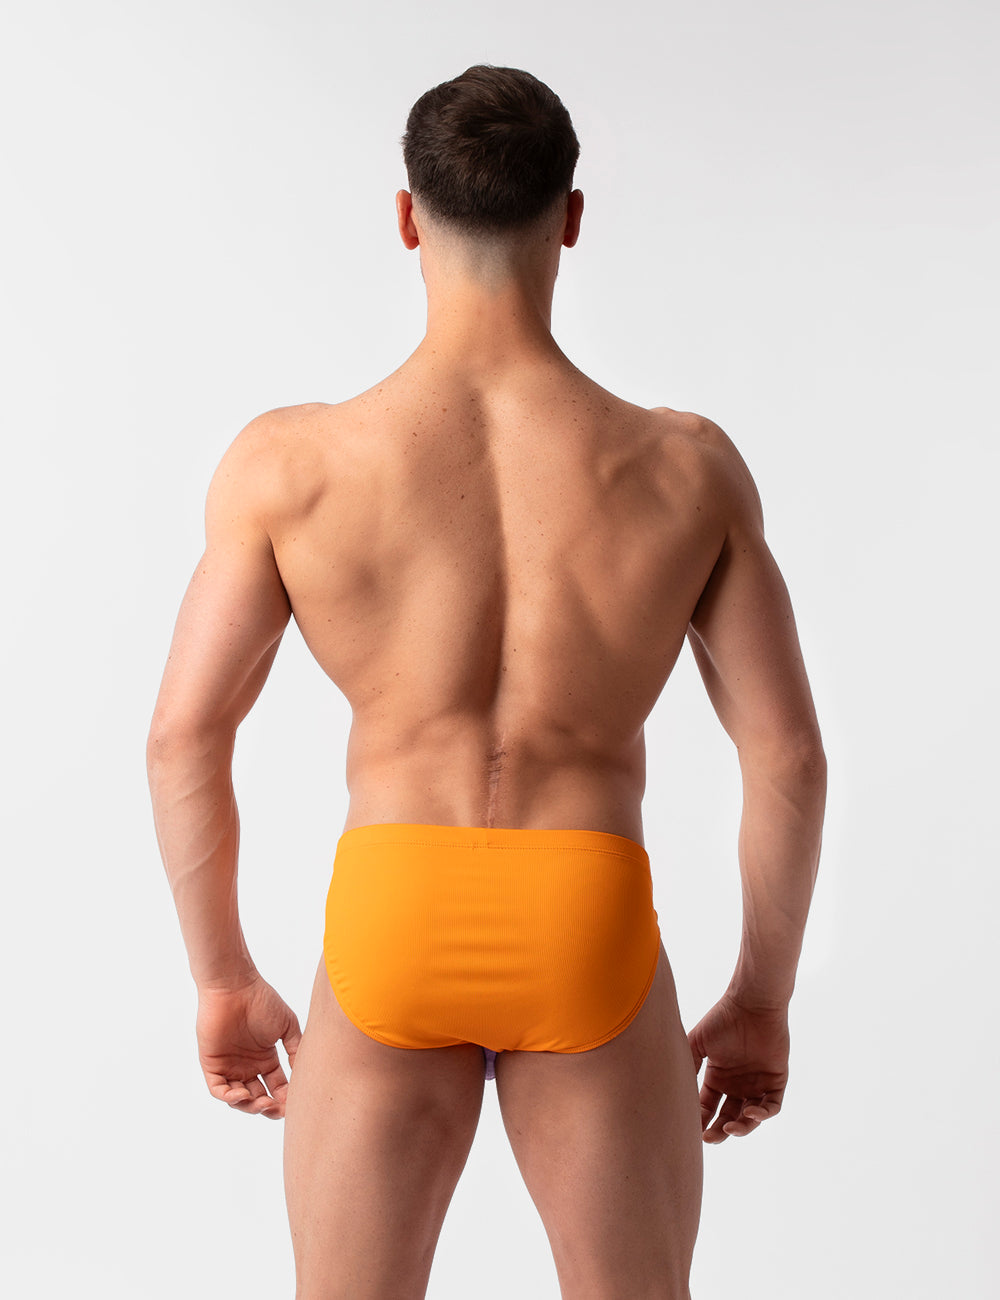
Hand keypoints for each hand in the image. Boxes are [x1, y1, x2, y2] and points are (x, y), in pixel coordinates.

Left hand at [195, 976, 301, 1118]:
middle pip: (259, 1097)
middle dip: (269, 1108)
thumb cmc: (262, 1001)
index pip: (277, 1087)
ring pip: (239, 1099)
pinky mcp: (212, 1065)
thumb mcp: (287, 1026)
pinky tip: (243, 1095)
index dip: (285, 1099)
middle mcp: (248, 1066)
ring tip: (263, 1104)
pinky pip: (218, 1089)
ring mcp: (229, 1066)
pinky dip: (230, 1098)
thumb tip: (306, 1074)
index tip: (296, 1104)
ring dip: (251, 1106)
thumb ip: (296, 1049)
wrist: (235, 987)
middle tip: (278, 1110)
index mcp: (266, 1058)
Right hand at [687, 994, 788, 1142]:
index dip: (701, 1120)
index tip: (693, 1131)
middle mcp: (737, 1084)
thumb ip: (687, 1064)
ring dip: (741, 1128)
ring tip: (730, 1129)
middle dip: (718, 1131)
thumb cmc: (722, 1018)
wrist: (751, 1003)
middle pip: (727, 1117)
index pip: (708, 1107)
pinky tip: (750, 1113)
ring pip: (750, 1117)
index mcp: (718, 1077)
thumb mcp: (697, 1042)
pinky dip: (762, 1114)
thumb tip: (672, 1091)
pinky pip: (772, 1105)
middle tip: (709, 1139)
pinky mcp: (776, 1080)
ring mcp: (757, 1084)